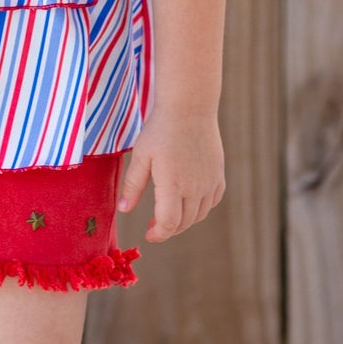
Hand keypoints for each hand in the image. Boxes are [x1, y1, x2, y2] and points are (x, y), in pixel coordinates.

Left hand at [116, 107, 224, 241]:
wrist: (190, 108)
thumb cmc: (160, 130)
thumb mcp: (141, 156)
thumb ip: (132, 186)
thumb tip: (123, 210)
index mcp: (172, 184)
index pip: (169, 224)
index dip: (158, 234)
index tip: (148, 235)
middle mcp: (195, 187)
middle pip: (184, 223)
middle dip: (168, 229)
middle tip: (153, 225)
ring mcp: (210, 182)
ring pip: (199, 215)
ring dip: (183, 221)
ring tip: (168, 214)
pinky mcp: (218, 175)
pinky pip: (212, 202)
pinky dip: (200, 208)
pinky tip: (188, 201)